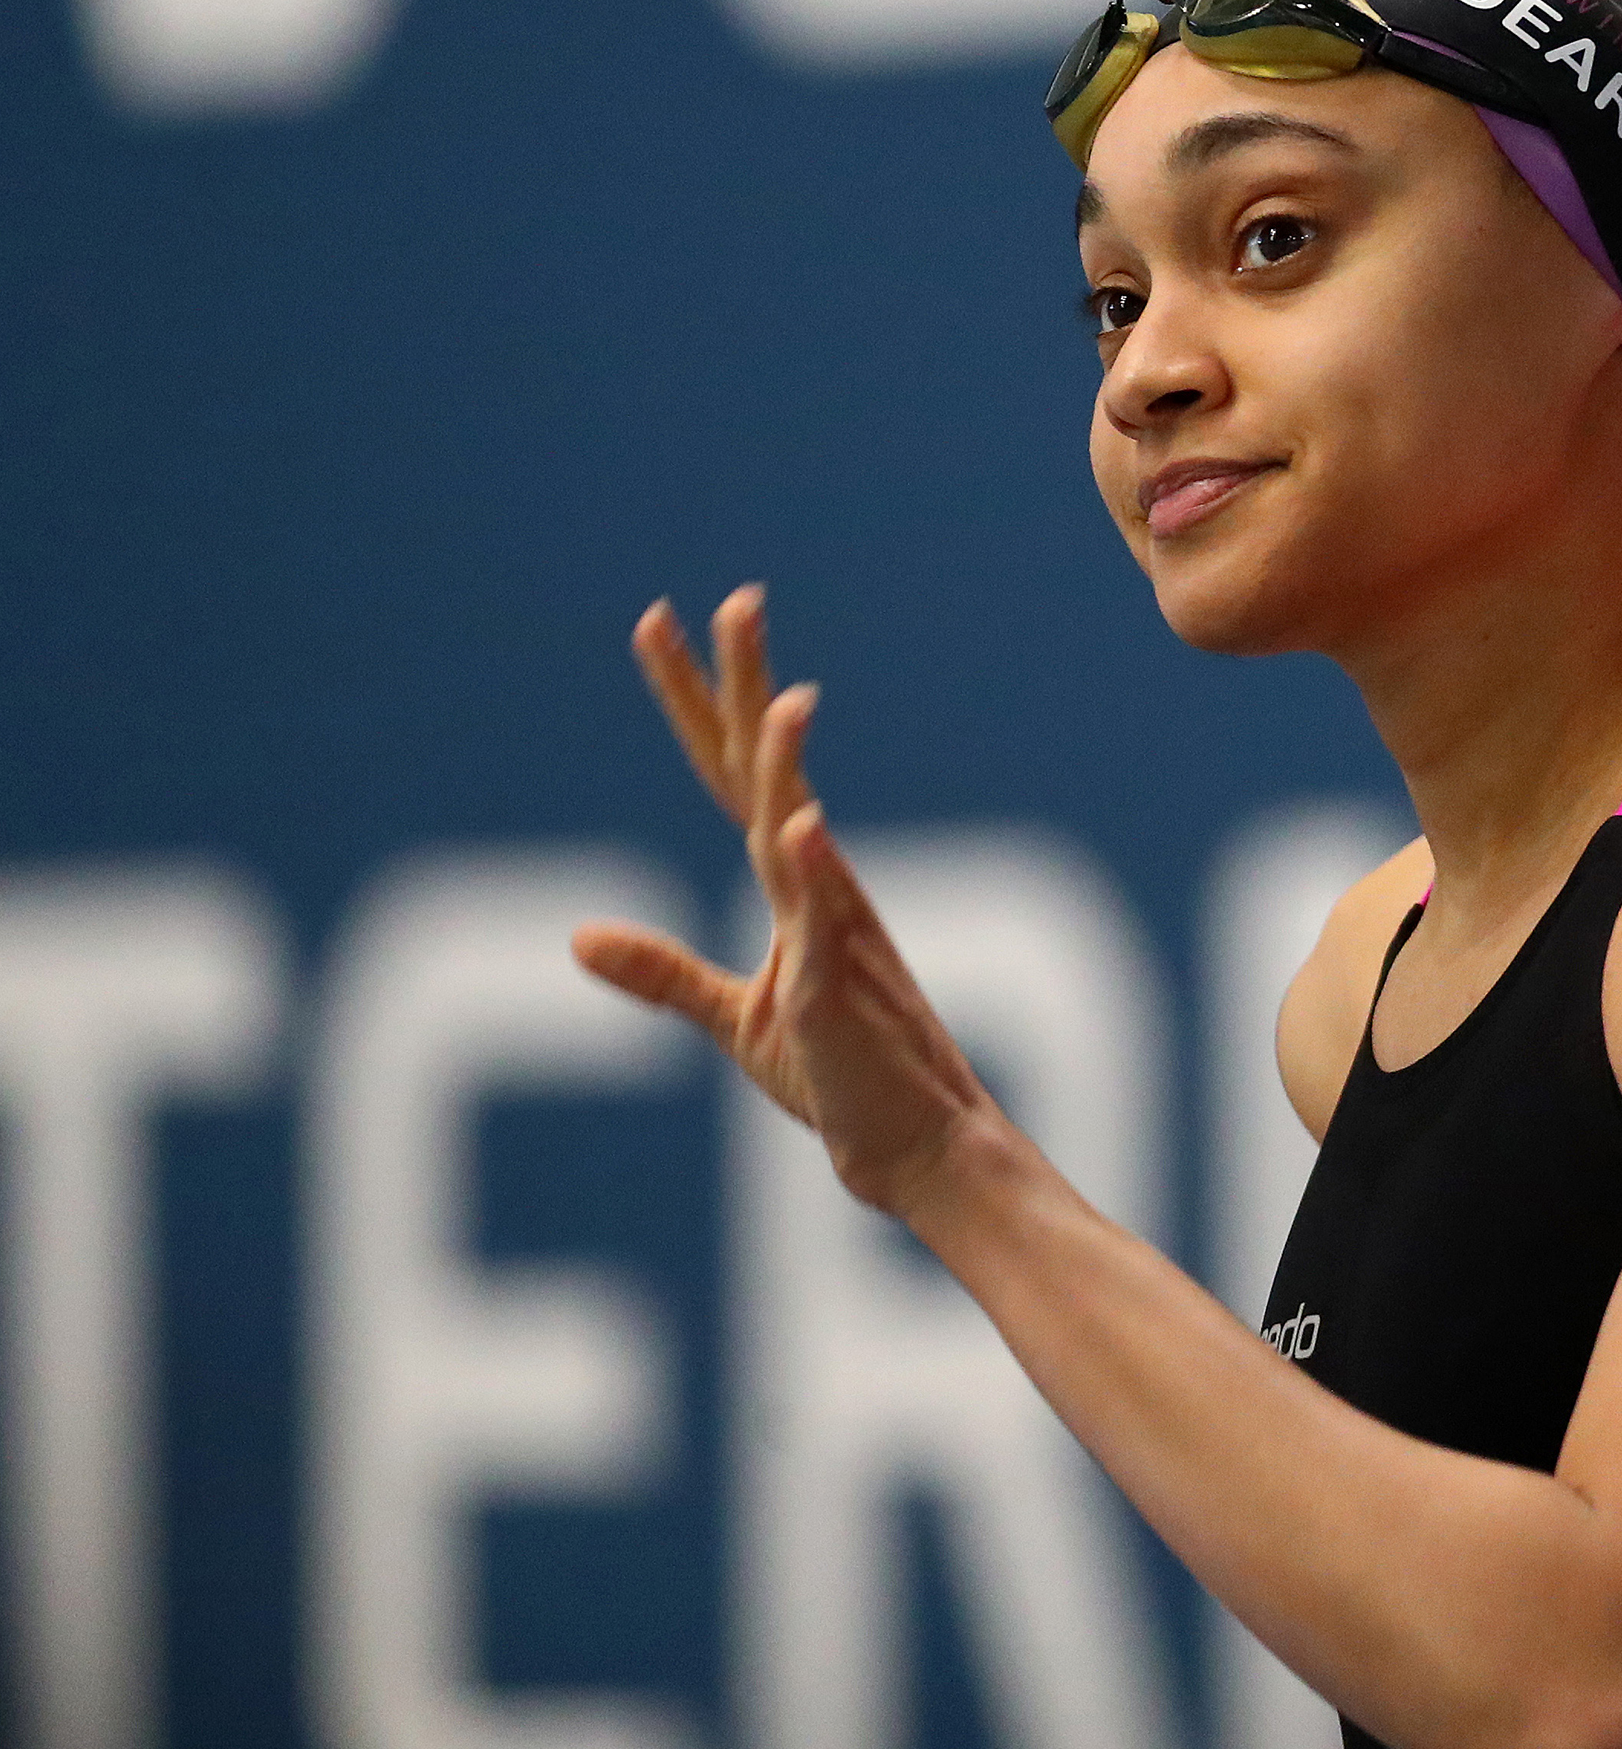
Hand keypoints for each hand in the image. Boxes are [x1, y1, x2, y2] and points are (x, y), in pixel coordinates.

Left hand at [571, 585, 994, 1216]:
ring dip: (790, 762)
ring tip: (786, 695)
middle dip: (747, 686)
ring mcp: (832, 935)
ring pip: (797, 829)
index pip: (732, 771)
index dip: (694, 700)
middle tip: (736, 598)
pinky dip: (811, 873)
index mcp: (793, 885)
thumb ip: (663, 973)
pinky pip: (823, 926)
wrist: (916, 1150)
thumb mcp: (734, 1017)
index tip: (659, 621)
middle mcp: (816, 889)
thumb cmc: (841, 1080)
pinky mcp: (839, 993)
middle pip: (766, 769)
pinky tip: (799, 825)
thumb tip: (579, 937)